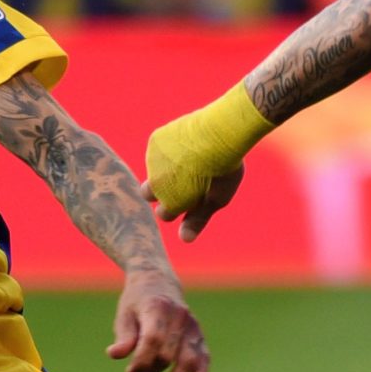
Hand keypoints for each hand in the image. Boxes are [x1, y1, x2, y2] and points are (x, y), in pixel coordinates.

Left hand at [107, 270, 209, 371]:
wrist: (159, 282)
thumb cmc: (137, 302)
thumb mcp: (124, 314)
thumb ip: (123, 336)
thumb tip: (115, 355)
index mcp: (157, 308)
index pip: (153, 339)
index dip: (141, 360)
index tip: (130, 371)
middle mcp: (178, 316)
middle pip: (168, 353)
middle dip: (150, 369)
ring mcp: (191, 326)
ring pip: (188, 360)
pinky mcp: (199, 335)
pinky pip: (204, 356)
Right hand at [142, 88, 266, 239]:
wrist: (221, 131)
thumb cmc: (223, 169)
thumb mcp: (216, 199)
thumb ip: (198, 219)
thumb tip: (184, 239)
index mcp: (170, 202)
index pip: (164, 214)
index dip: (177, 207)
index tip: (192, 196)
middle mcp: (155, 183)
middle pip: (148, 194)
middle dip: (161, 191)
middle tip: (183, 179)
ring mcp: (153, 160)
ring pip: (154, 170)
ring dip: (165, 168)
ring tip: (191, 159)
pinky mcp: (155, 140)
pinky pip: (157, 150)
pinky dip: (167, 150)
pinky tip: (186, 145)